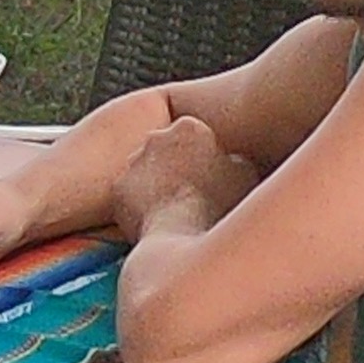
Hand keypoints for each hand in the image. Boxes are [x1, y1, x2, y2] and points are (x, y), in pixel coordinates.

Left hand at [109, 115, 255, 244]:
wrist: (186, 234)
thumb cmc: (220, 205)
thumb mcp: (244, 173)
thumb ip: (234, 159)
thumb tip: (231, 160)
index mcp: (190, 128)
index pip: (193, 136)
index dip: (201, 157)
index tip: (206, 175)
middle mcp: (157, 136)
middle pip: (165, 149)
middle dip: (174, 166)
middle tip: (189, 192)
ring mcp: (133, 161)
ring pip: (145, 171)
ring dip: (155, 185)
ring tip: (172, 211)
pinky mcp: (118, 188)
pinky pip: (128, 195)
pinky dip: (137, 206)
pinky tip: (154, 222)